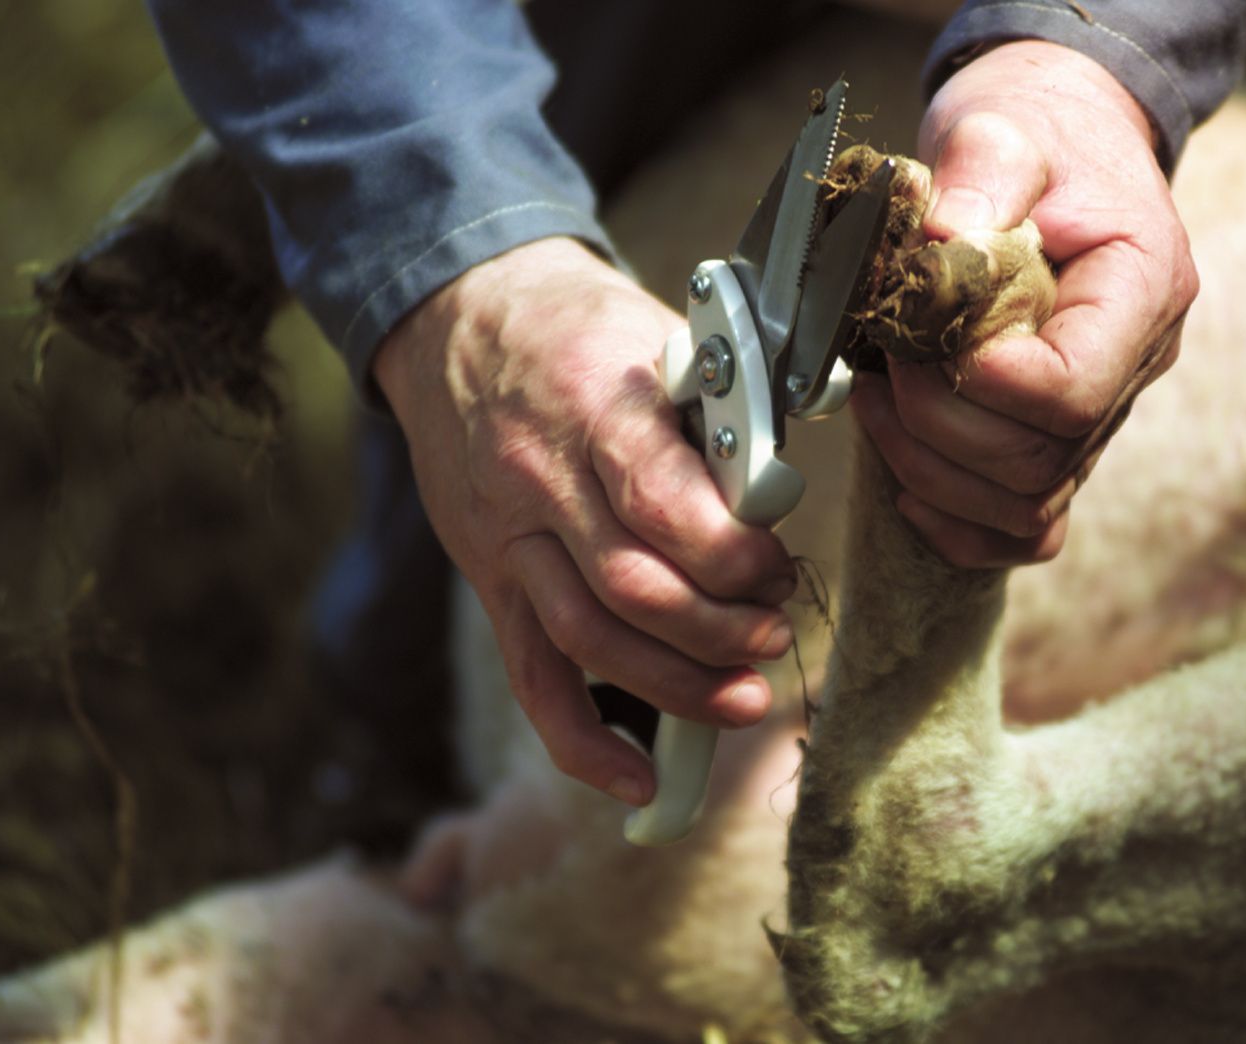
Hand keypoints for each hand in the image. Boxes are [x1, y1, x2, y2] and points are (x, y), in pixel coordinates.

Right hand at [373, 238, 797, 804]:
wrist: (460, 317)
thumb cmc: (581, 328)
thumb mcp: (661, 336)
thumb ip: (724, 413)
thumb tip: (786, 490)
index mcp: (597, 408)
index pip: (664, 506)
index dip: (736, 558)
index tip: (777, 570)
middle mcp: (543, 480)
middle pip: (632, 589)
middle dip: (719, 632)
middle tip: (774, 636)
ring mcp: (508, 538)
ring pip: (588, 639)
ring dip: (674, 686)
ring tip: (744, 700)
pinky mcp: (490, 578)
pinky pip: (530, 674)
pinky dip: (581, 740)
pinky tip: (639, 780)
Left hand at [853, 40, 1197, 567]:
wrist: (1058, 143)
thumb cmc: (1040, 135)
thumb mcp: (1006, 126)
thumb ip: (983, 170)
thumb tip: (943, 240)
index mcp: (1143, 291)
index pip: (1075, 389)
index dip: (990, 387)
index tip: (924, 342)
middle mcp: (1133, 366)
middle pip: (1040, 461)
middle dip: (938, 428)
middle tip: (884, 368)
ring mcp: (1101, 415)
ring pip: (1026, 505)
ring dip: (932, 474)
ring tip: (879, 403)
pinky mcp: (1060, 441)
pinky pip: (1026, 527)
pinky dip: (961, 526)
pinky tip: (906, 490)